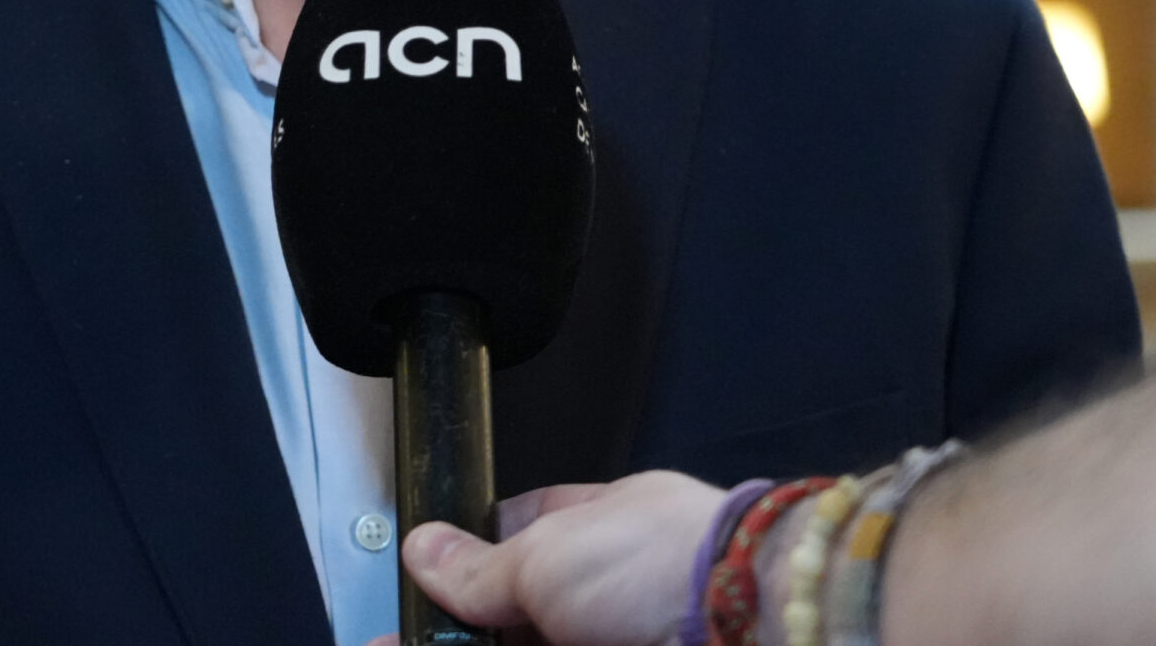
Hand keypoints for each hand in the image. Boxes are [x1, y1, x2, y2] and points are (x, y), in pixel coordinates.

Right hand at [367, 470, 721, 645]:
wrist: (748, 624)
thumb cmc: (659, 563)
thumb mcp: (546, 555)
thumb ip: (480, 566)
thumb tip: (423, 548)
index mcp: (602, 522)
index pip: (521, 533)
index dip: (469, 560)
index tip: (423, 588)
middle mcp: (617, 584)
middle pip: (525, 609)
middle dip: (463, 625)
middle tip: (407, 641)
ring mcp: (627, 632)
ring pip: (541, 642)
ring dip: (476, 645)